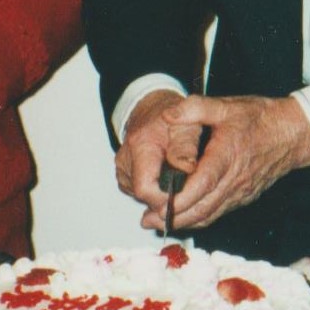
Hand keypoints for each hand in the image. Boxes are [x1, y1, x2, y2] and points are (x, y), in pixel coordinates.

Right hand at [114, 89, 202, 228]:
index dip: (167, 197)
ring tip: (176, 174)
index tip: (186, 191)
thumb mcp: (187, 125)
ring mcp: (123, 170)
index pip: (145, 189)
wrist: (153, 111)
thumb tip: (186, 168)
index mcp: (140, 146)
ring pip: (144, 198)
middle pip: (145, 197)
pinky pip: (142, 193)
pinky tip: (165, 175)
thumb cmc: (172, 119)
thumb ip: (186, 146)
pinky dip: (156, 189)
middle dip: (167, 196)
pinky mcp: (125, 176)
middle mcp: (125, 160)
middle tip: (186, 181)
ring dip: (162, 192)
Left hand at [142, 94, 309, 232]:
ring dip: (183, 222)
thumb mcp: (226, 106)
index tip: (157, 204)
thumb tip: (167, 115)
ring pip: (209, 215)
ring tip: (156, 223)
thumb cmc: (260, 118)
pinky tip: (182, 217)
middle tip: (147, 220)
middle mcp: (235, 180)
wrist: (292, 133)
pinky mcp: (244, 197)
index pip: (201, 185)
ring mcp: (240, 192)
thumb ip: (194, 108)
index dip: (179, 199)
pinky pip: (218, 212)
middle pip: (202, 208)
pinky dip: (198, 218)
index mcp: (227, 156)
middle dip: (173, 217)